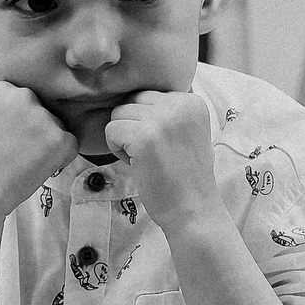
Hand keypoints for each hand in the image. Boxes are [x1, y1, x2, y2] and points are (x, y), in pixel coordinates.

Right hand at [0, 82, 77, 218]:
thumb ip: (6, 108)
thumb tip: (30, 108)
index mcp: (3, 87)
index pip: (25, 99)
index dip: (19, 123)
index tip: (5, 137)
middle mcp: (24, 94)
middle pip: (43, 110)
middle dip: (36, 131)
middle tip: (15, 152)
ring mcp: (43, 116)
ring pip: (58, 127)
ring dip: (47, 145)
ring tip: (21, 162)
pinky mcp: (59, 138)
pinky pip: (71, 145)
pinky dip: (60, 159)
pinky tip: (36, 168)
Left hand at [103, 90, 219, 228]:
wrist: (193, 209)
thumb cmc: (185, 176)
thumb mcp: (188, 131)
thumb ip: (168, 110)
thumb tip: (131, 95)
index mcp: (191, 100)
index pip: (148, 95)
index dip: (148, 122)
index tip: (166, 145)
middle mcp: (179, 104)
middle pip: (132, 100)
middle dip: (133, 126)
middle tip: (153, 153)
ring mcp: (161, 119)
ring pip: (118, 114)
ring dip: (124, 138)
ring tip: (147, 159)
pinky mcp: (143, 137)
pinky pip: (110, 131)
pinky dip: (117, 150)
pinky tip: (138, 165)